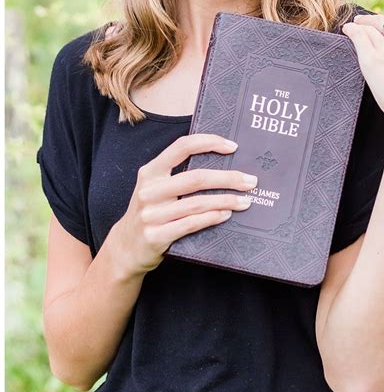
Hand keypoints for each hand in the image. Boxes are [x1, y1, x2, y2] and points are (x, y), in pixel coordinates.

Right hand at [112, 134, 257, 277]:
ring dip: (226, 200)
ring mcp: (151, 214)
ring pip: (197, 203)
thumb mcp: (156, 188)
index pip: (181, 147)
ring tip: (245, 201)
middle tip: (250, 181)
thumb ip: (178, 175)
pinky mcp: (156, 236)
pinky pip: (191, 224)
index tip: (232, 146)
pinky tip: (227, 214)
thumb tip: (222, 164)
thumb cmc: (151, 213)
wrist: (125, 249)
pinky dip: (212, 217)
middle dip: (228, 178)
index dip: (208, 142)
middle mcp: (149, 190)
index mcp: (150, 172)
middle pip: (195, 178)